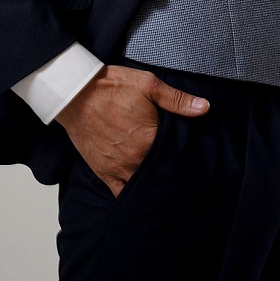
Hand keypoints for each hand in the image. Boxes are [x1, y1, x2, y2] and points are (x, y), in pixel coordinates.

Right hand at [55, 64, 209, 196]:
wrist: (75, 94)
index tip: (194, 159)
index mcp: (150, 139)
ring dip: (155, 185)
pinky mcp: (105, 173)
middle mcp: (136, 159)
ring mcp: (120, 169)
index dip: (186, 157)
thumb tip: (204, 108)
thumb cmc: (111, 87)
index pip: (177, 156)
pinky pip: (122, 193)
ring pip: (144, 187)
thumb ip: (177, 100)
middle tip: (183, 172)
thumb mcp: (148, 84)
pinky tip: (142, 194)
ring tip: (165, 183)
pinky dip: (133, 196)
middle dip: (172, 172)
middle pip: (162, 173)